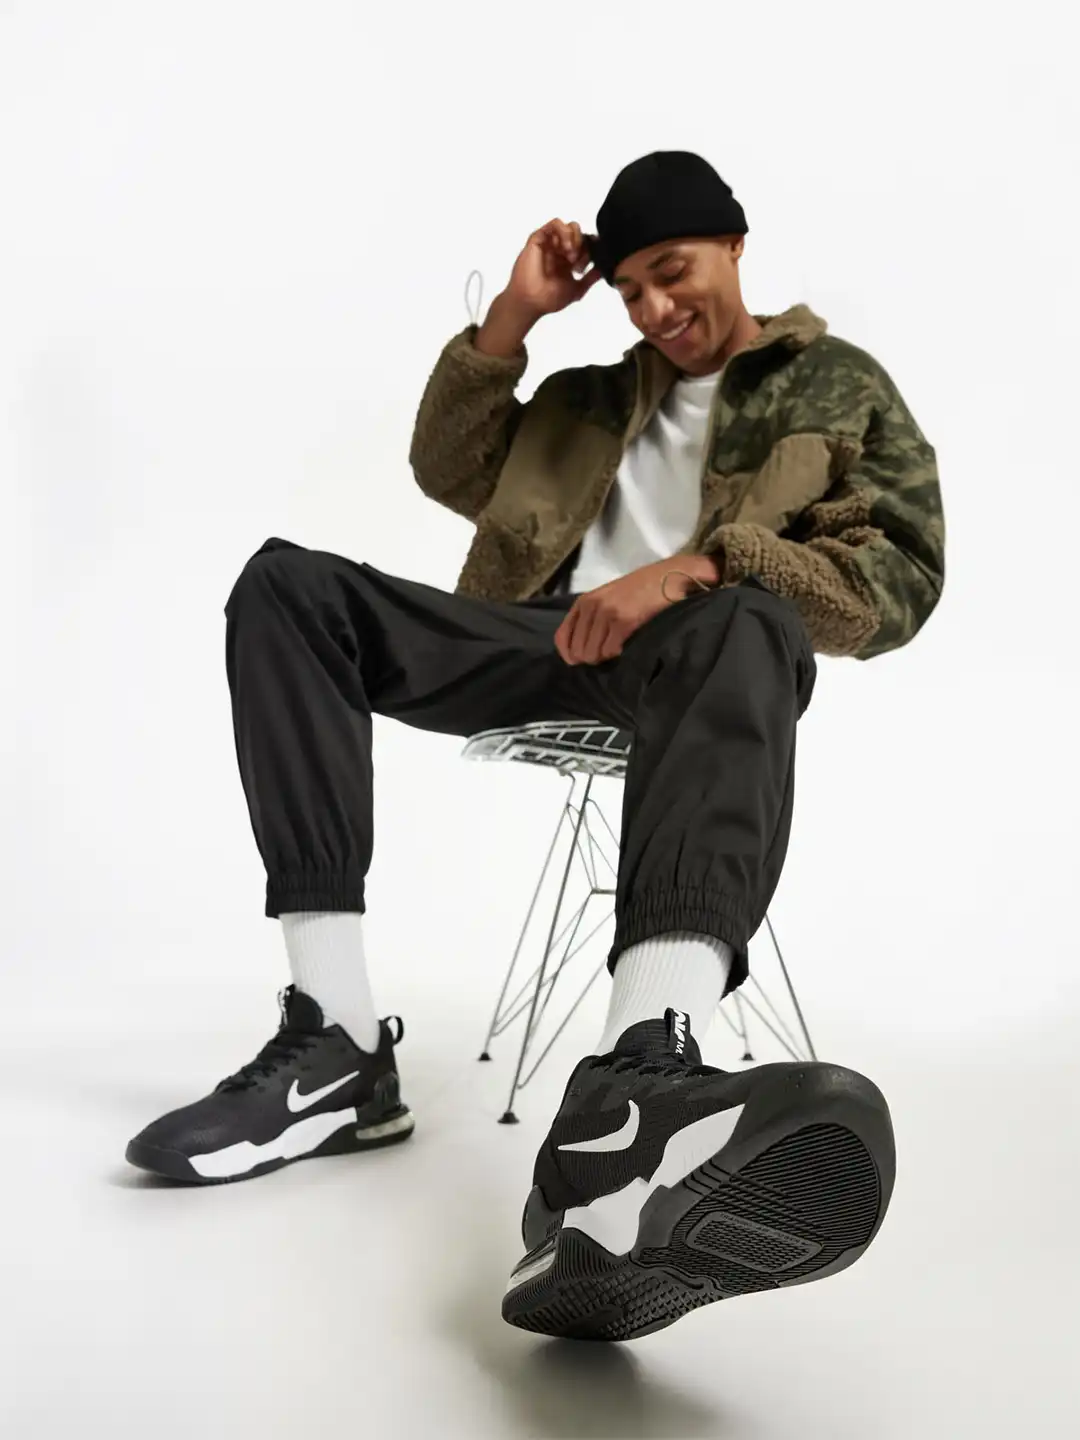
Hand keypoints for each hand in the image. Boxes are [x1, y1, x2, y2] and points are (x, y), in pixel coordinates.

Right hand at [503, 219, 601, 321]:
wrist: (532, 301)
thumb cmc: (550, 299)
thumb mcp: (577, 289)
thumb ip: (591, 278)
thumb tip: (605, 268)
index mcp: (568, 260)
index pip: (586, 245)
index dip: (592, 250)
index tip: (591, 264)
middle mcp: (560, 250)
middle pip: (580, 234)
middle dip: (584, 246)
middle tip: (579, 264)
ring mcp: (550, 243)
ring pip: (569, 226)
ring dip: (575, 239)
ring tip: (572, 256)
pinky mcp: (539, 238)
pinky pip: (555, 223)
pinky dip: (564, 231)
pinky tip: (566, 248)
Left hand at [554, 556, 721, 666]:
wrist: (668, 577)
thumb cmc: (640, 590)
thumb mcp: (607, 598)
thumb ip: (591, 617)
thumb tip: (580, 650)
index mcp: (584, 601)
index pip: (562, 637)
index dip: (568, 655)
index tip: (578, 662)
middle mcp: (591, 606)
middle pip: (578, 650)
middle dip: (590, 658)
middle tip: (606, 653)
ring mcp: (607, 613)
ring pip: (593, 654)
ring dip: (605, 657)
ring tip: (618, 648)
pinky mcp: (624, 621)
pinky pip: (611, 651)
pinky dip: (618, 654)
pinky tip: (627, 645)